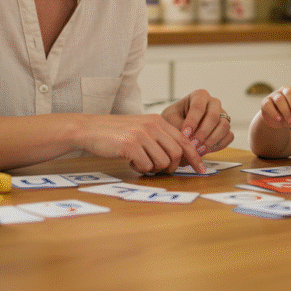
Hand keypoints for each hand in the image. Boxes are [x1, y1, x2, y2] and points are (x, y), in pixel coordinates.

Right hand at [77, 113, 204, 174]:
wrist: (89, 129)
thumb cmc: (115, 133)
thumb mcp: (141, 129)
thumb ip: (159, 138)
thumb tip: (177, 158)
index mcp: (158, 121)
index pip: (184, 141)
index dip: (195, 157)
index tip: (201, 170)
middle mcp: (152, 125)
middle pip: (176, 154)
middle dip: (171, 167)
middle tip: (159, 170)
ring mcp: (142, 134)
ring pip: (162, 162)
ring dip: (153, 169)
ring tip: (140, 163)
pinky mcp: (130, 144)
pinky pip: (146, 165)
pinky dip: (140, 169)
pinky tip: (130, 162)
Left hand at [161, 89, 233, 156]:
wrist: (179, 130)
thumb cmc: (173, 121)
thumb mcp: (170, 119)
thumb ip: (178, 126)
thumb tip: (189, 138)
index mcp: (199, 96)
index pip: (199, 107)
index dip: (192, 121)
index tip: (185, 134)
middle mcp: (213, 103)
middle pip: (213, 116)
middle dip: (202, 133)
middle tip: (192, 145)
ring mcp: (222, 115)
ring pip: (224, 126)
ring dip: (211, 140)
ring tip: (198, 150)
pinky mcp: (226, 128)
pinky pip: (229, 136)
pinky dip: (219, 145)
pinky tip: (206, 150)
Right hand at [259, 86, 290, 128]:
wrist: (276, 121)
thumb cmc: (290, 116)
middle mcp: (285, 91)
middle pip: (290, 93)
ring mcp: (274, 95)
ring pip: (279, 99)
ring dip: (286, 111)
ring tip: (290, 121)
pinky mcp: (265, 102)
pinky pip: (268, 105)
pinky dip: (274, 112)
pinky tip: (279, 119)